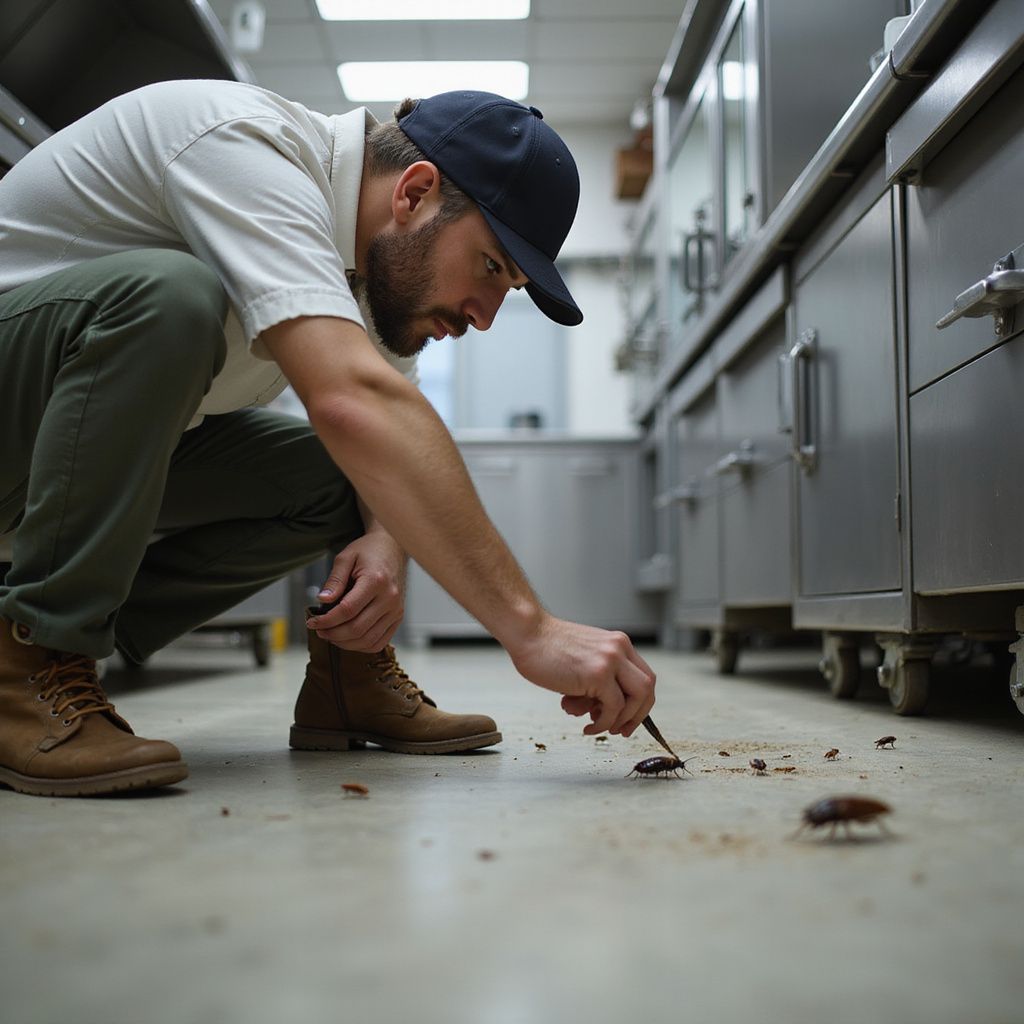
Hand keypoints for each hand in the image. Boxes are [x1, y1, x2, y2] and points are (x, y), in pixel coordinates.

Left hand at [306, 532, 406, 651]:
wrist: (392, 548)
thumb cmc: (369, 551)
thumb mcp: (346, 558)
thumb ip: (334, 580)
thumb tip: (323, 601)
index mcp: (376, 581)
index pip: (347, 610)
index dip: (326, 620)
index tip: (312, 622)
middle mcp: (390, 598)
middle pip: (357, 628)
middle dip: (333, 634)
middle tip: (319, 630)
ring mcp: (396, 610)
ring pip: (368, 640)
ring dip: (345, 643)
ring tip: (331, 635)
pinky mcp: (398, 617)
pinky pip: (380, 642)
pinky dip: (361, 646)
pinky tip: (348, 639)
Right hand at [507, 615, 655, 736]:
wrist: (527, 633)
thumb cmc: (546, 647)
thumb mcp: (582, 659)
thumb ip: (596, 680)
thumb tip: (599, 711)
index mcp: (617, 644)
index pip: (644, 676)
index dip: (640, 702)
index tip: (628, 718)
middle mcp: (619, 649)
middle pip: (647, 688)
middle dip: (638, 715)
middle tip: (622, 730)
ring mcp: (610, 661)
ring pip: (637, 699)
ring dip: (621, 720)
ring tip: (598, 726)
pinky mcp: (599, 675)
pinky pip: (613, 708)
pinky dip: (604, 724)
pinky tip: (588, 727)